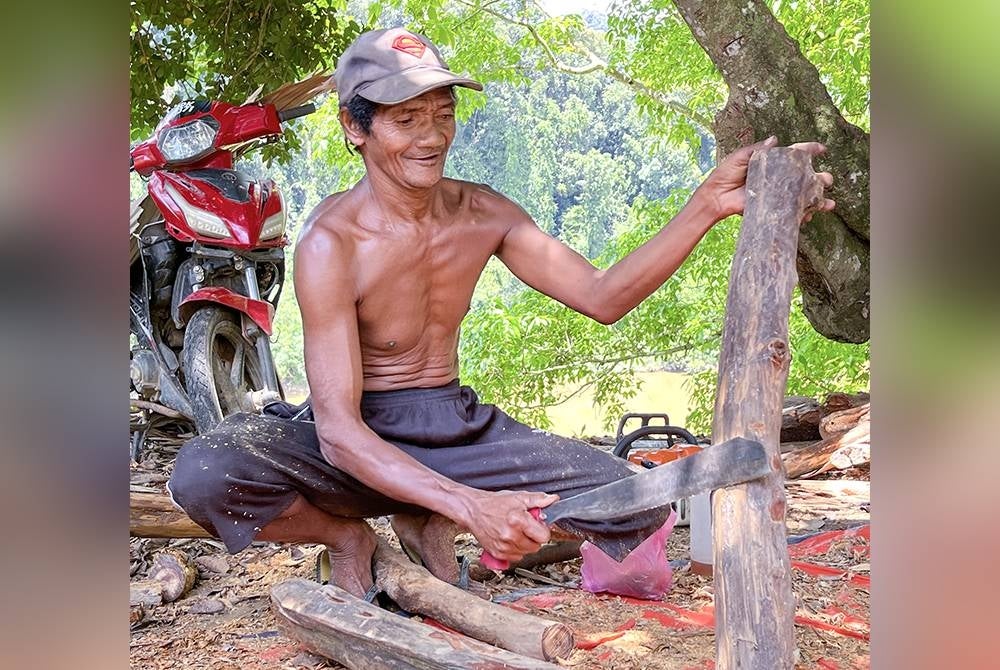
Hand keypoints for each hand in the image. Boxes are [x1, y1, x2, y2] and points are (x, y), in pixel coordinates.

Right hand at [463, 489, 557, 563]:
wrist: (473, 510)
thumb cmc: (494, 504)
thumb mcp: (518, 497)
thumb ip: (538, 499)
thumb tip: (553, 500)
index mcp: (518, 521)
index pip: (544, 536)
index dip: (542, 530)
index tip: (537, 525)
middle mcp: (510, 536)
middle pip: (536, 546)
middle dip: (534, 537)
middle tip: (525, 527)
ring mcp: (503, 546)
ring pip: (526, 553)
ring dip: (525, 544)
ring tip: (516, 532)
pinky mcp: (497, 554)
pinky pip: (515, 557)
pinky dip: (515, 550)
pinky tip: (510, 539)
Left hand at [697, 137, 835, 220]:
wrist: (715, 197)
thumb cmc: (725, 174)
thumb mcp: (740, 157)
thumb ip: (757, 149)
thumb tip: (774, 139)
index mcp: (773, 162)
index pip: (796, 154)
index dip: (810, 151)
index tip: (822, 149)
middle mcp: (779, 178)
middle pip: (806, 178)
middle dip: (821, 179)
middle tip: (827, 180)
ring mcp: (778, 195)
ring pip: (803, 197)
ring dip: (818, 200)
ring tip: (828, 204)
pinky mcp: (772, 209)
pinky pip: (791, 213)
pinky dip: (802, 216)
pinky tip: (808, 217)